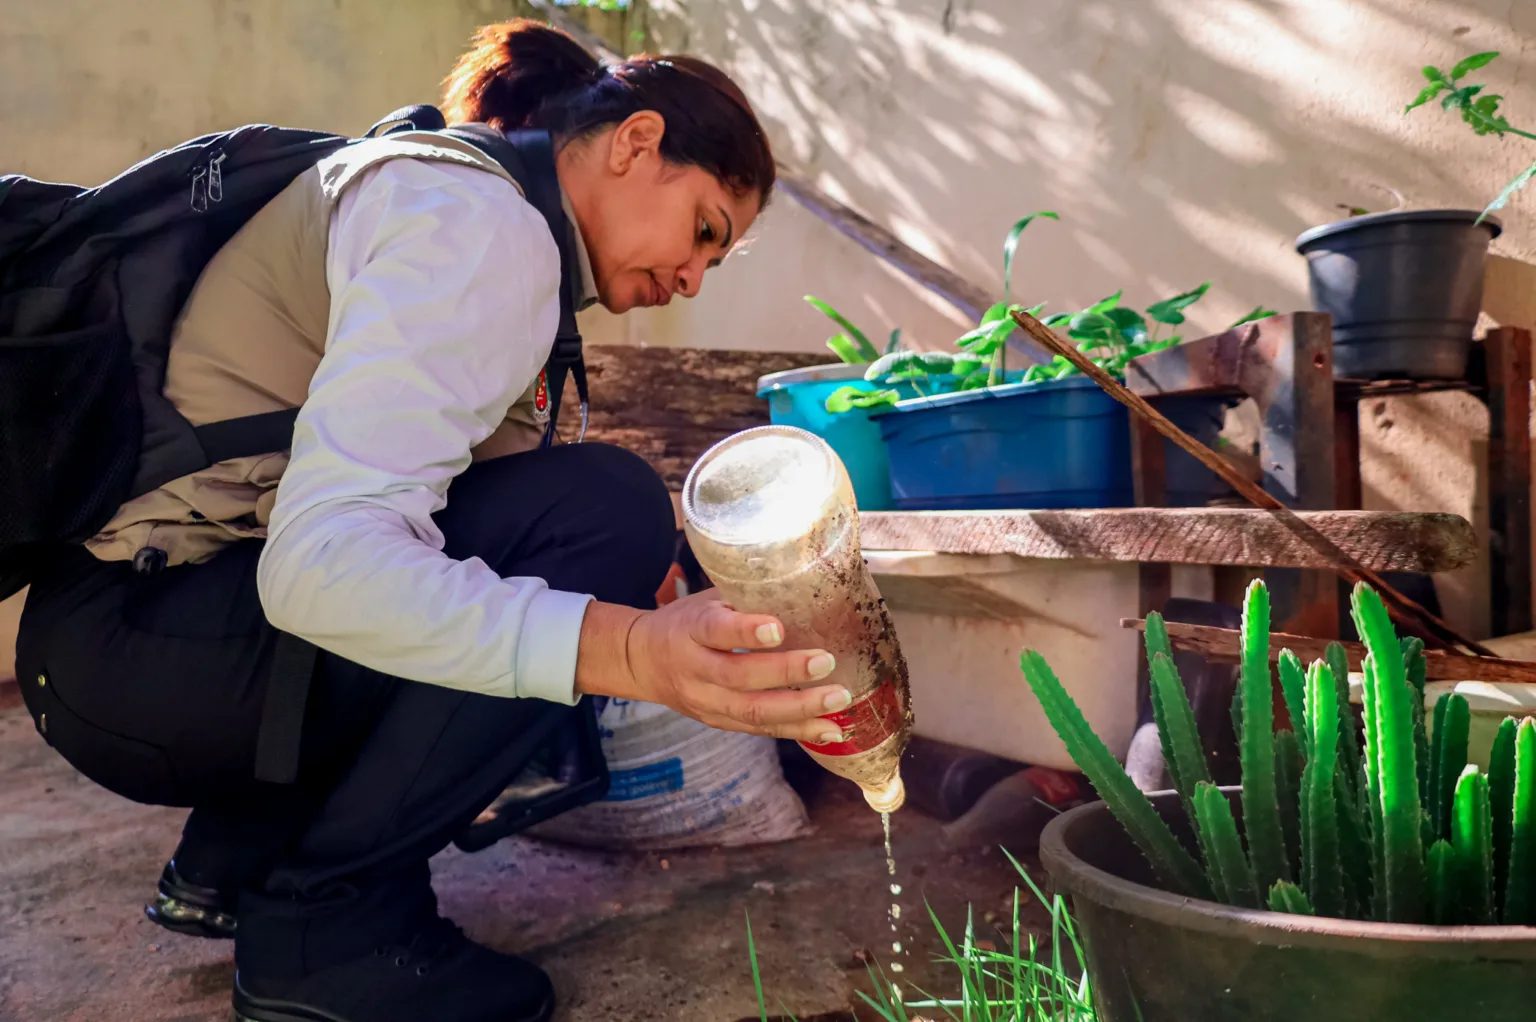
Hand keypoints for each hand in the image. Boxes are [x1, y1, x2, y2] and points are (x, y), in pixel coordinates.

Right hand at [575, 591, 850, 744]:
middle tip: (825, 662)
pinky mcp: (718, 722)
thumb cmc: (686, 623)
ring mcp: (706, 701)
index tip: (778, 628)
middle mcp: (695, 669)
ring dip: (799, 709)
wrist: (642, 661)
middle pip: (739, 676)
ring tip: (837, 700)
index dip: (746, 631)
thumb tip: (804, 584)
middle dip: (786, 672)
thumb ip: (745, 598)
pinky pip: (759, 729)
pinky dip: (797, 730)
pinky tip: (830, 729)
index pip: (716, 631)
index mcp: (691, 630)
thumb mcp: (706, 601)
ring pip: (752, 711)